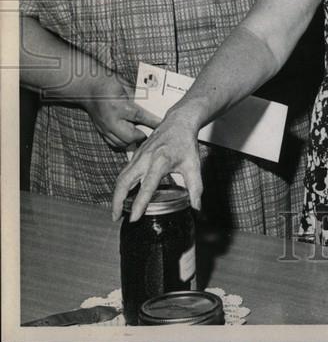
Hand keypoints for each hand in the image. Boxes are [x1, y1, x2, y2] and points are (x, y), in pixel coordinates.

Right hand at [67, 75, 161, 150]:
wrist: (88, 86)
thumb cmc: (109, 83)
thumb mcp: (127, 86)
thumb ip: (139, 98)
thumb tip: (154, 106)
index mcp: (119, 107)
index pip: (140, 117)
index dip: (153, 122)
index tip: (163, 125)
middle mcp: (110, 120)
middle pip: (130, 136)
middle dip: (142, 135)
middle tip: (150, 131)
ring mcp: (103, 127)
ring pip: (120, 143)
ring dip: (132, 141)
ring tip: (140, 134)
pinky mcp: (100, 130)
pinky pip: (112, 142)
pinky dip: (122, 142)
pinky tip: (129, 137)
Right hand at [111, 107, 203, 221]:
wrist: (179, 122)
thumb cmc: (186, 143)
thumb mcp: (193, 166)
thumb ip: (196, 188)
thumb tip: (197, 207)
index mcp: (160, 162)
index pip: (146, 187)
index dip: (139, 204)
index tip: (134, 218)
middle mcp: (145, 158)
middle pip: (124, 182)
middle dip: (117, 201)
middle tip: (116, 217)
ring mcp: (138, 156)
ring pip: (121, 177)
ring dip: (116, 194)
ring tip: (117, 210)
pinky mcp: (135, 154)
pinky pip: (123, 172)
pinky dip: (120, 185)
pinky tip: (122, 195)